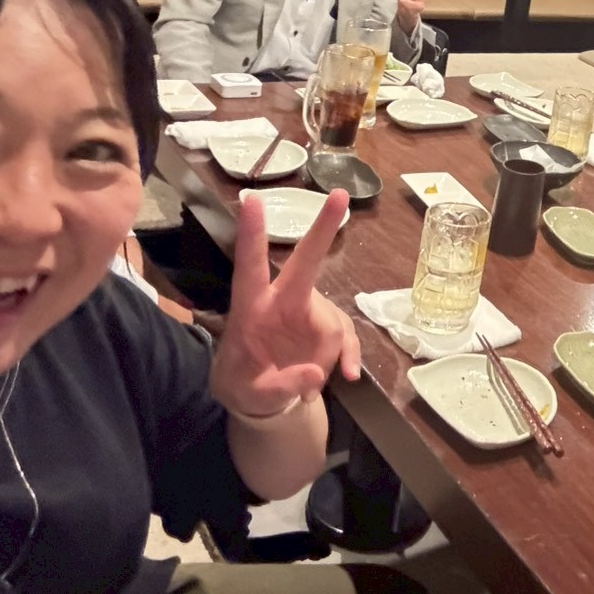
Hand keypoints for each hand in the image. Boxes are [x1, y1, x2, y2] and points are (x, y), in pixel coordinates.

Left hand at [210, 189, 361, 418]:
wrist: (261, 398)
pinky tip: (347, 375)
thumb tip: (313, 375)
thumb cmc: (244, 385)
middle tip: (341, 195)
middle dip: (323, 228)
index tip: (251, 200)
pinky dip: (348, 355)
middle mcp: (282, 301)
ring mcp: (308, 312)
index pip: (250, 268)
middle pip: (305, 262)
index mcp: (252, 310)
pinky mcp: (325, 327)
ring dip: (329, 353)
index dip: (252, 236)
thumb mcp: (253, 395)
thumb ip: (280, 387)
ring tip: (306, 386)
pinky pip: (345, 336)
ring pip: (332, 320)